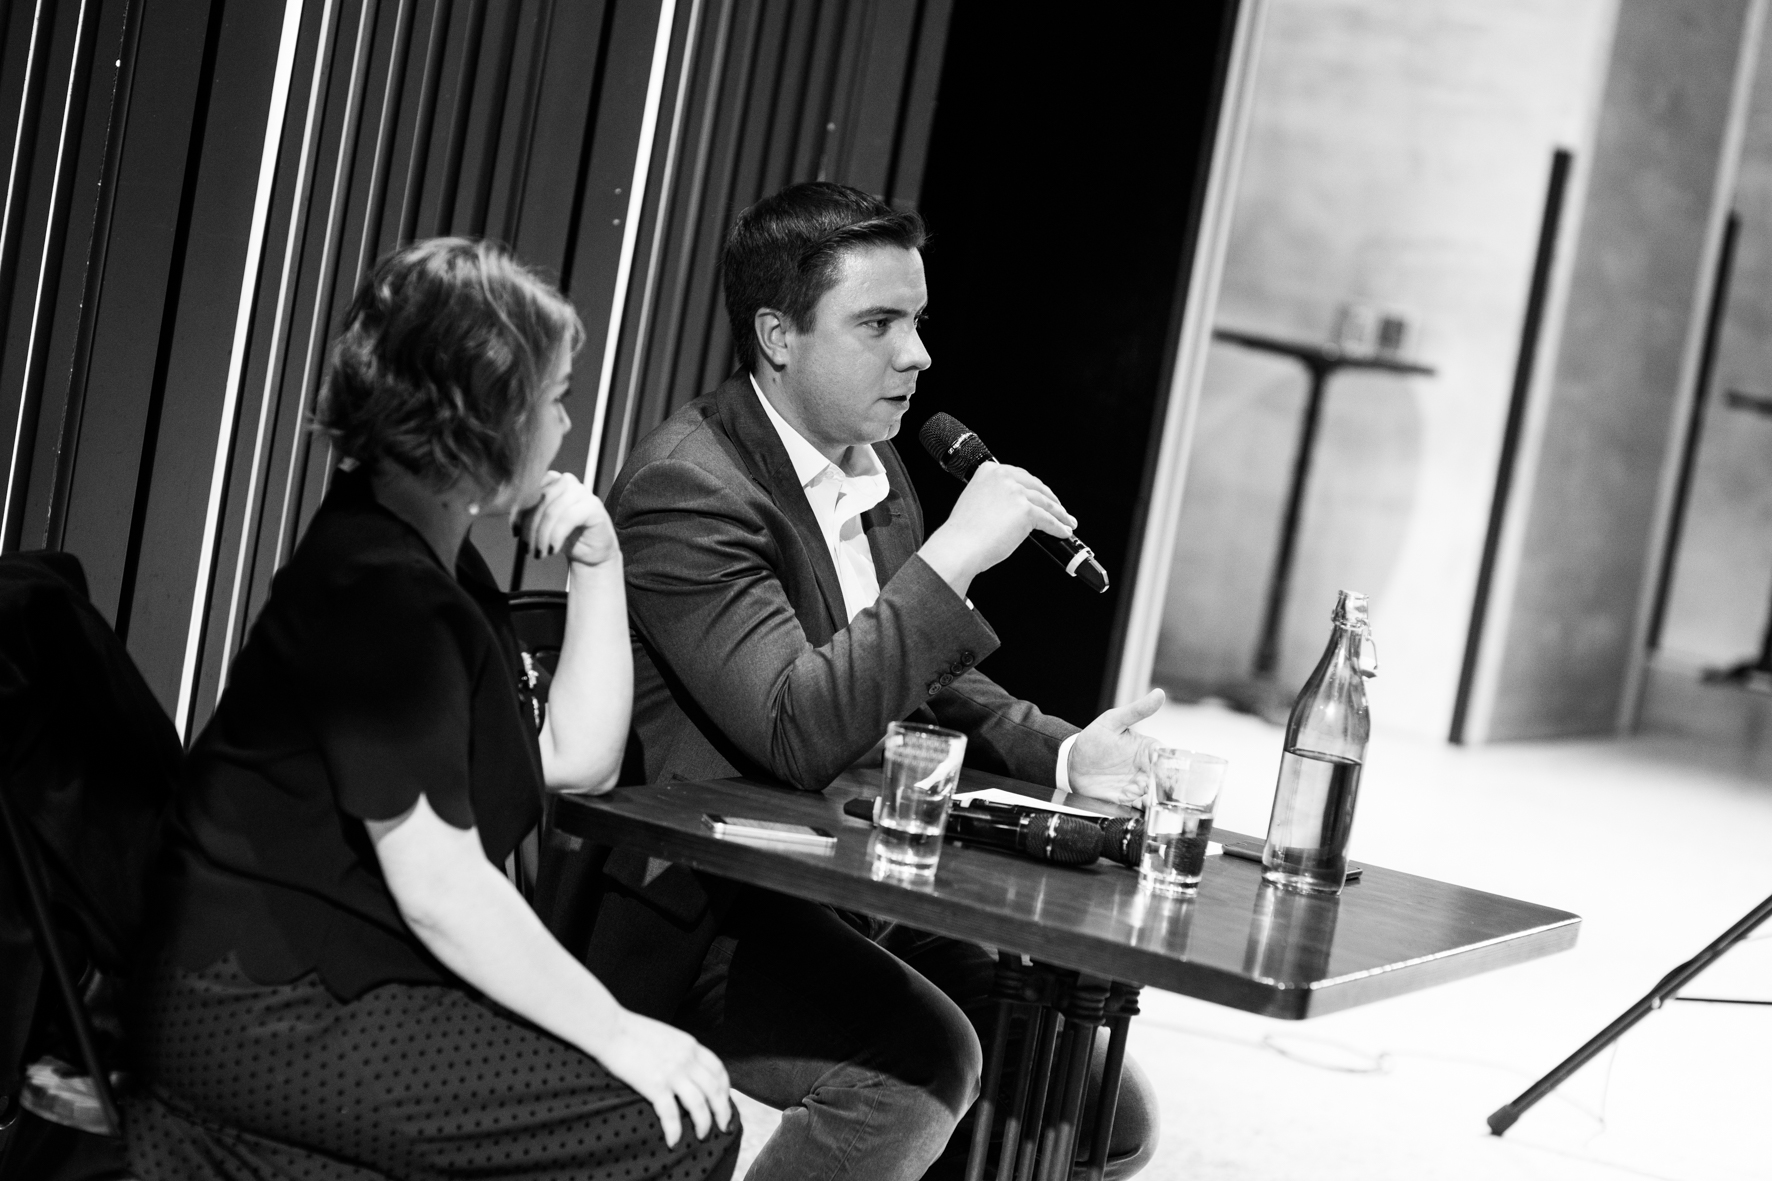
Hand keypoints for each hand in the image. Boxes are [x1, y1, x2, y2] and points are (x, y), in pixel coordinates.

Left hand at [517, 472, 617, 565]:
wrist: (591, 553)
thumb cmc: (564, 537)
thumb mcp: (539, 523)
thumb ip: (526, 511)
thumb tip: (501, 507)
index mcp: (551, 480)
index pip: (528, 489)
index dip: (518, 512)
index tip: (515, 533)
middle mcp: (566, 481)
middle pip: (539, 499)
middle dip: (529, 527)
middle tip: (527, 548)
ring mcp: (582, 492)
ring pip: (552, 510)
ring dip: (542, 535)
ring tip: (540, 553)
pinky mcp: (593, 506)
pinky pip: (568, 518)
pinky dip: (556, 536)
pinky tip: (553, 549)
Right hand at [591, 1009, 731, 1146]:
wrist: (610, 1028)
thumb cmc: (632, 1031)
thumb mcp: (666, 1036)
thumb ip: (679, 1050)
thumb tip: (683, 1067)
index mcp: (690, 1045)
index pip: (718, 1069)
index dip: (725, 1089)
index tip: (723, 1101)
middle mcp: (687, 1059)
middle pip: (715, 1090)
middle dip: (722, 1111)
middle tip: (723, 1126)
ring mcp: (672, 1073)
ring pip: (699, 1105)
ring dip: (704, 1124)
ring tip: (702, 1136)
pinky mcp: (655, 1086)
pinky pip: (671, 1114)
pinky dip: (675, 1131)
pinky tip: (674, 1141)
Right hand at [919, 462, 1077, 594]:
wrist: (959, 546)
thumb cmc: (963, 532)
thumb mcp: (975, 501)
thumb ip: (994, 497)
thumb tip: (1013, 508)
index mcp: (989, 471)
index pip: (1021, 477)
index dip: (1036, 488)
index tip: (1044, 496)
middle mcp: (1003, 477)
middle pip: (1037, 487)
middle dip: (1052, 501)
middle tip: (1061, 511)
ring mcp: (1015, 493)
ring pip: (1046, 504)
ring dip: (1060, 515)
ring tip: (1067, 523)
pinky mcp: (1026, 510)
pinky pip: (1048, 520)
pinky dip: (1058, 528)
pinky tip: (1063, 533)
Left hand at [1066, 689, 1165, 804]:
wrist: (1072, 762)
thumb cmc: (1094, 739)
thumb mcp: (1113, 721)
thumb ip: (1136, 710)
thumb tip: (1159, 693)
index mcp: (1147, 749)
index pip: (1166, 756)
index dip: (1169, 762)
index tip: (1163, 765)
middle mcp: (1146, 769)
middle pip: (1164, 779)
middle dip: (1165, 784)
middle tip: (1157, 785)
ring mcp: (1137, 786)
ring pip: (1155, 795)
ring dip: (1156, 798)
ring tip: (1150, 798)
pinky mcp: (1126, 800)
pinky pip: (1140, 807)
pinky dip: (1144, 809)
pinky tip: (1143, 808)